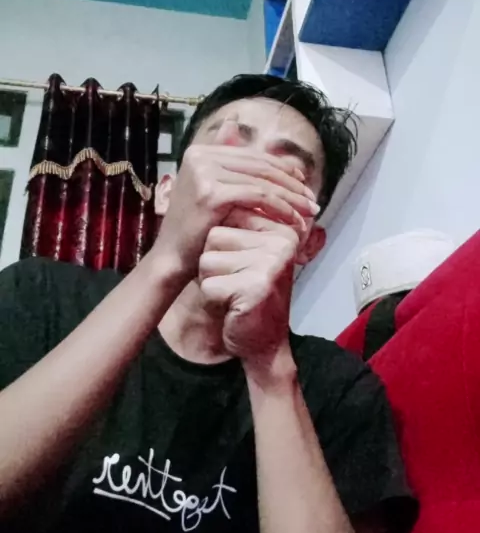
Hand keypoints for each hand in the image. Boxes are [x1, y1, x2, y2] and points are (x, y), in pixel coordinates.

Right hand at [155, 127, 318, 282]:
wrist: (172, 258)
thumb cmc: (194, 229)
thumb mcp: (209, 189)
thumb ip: (226, 162)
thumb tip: (234, 122)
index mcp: (199, 151)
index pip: (252, 156)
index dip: (282, 168)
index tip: (304, 184)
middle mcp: (200, 156)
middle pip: (260, 166)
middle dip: (292, 184)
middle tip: (313, 201)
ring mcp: (204, 172)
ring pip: (262, 181)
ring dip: (292, 198)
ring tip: (310, 212)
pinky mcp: (212, 193)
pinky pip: (258, 196)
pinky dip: (280, 207)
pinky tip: (293, 219)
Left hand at [198, 210, 298, 380]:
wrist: (265, 342)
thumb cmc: (250, 291)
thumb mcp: (251, 251)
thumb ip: (241, 223)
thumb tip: (217, 190)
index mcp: (282, 227)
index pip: (229, 215)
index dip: (221, 243)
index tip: (240, 263)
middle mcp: (281, 241)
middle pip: (214, 235)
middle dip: (214, 261)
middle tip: (236, 281)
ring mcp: (270, 264)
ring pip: (207, 259)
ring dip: (211, 279)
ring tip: (233, 291)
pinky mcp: (255, 287)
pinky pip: (208, 284)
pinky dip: (212, 299)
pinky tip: (232, 305)